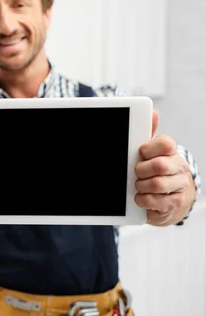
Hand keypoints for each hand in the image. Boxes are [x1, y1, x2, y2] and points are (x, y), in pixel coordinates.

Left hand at [135, 109, 195, 225]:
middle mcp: (179, 168)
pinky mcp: (175, 204)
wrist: (169, 197)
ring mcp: (179, 186)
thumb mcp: (149, 152)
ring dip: (141, 186)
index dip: (148, 149)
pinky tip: (140, 197)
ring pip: (158, 184)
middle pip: (159, 165)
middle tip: (136, 173)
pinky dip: (143, 200)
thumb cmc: (154, 171)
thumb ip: (147, 133)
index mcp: (171, 152)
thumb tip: (153, 112)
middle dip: (141, 171)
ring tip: (138, 186)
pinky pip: (156, 202)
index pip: (165, 143)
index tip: (140, 153)